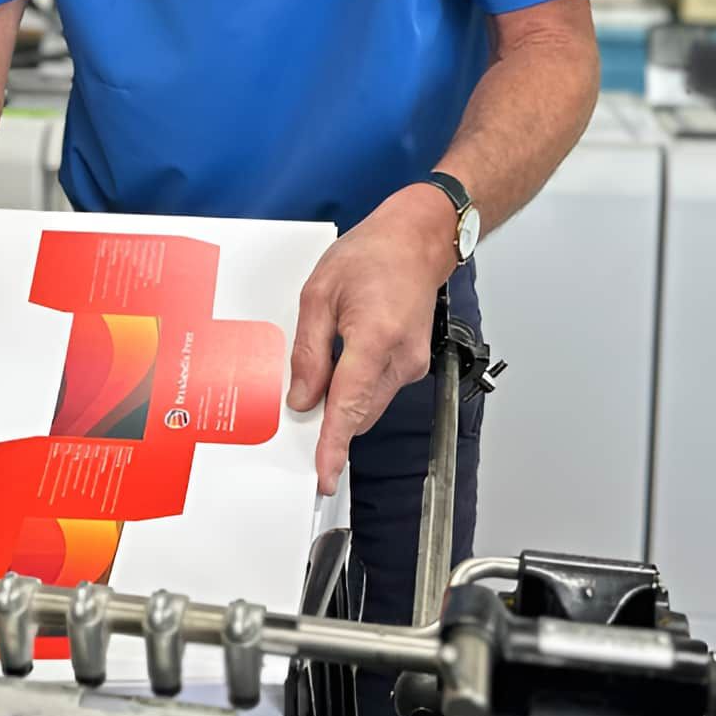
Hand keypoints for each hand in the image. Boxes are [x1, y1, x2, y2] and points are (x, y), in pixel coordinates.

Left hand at [287, 185, 459, 496]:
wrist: (416, 241)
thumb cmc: (370, 256)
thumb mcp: (319, 295)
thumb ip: (308, 352)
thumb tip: (301, 397)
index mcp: (374, 337)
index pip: (348, 405)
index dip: (333, 444)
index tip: (324, 474)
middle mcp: (400, 358)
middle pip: (357, 412)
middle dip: (328, 419)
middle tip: (299, 403)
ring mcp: (411, 364)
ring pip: (367, 405)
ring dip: (342, 402)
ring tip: (323, 363)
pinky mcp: (412, 365)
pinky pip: (377, 390)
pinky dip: (355, 388)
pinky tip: (343, 360)